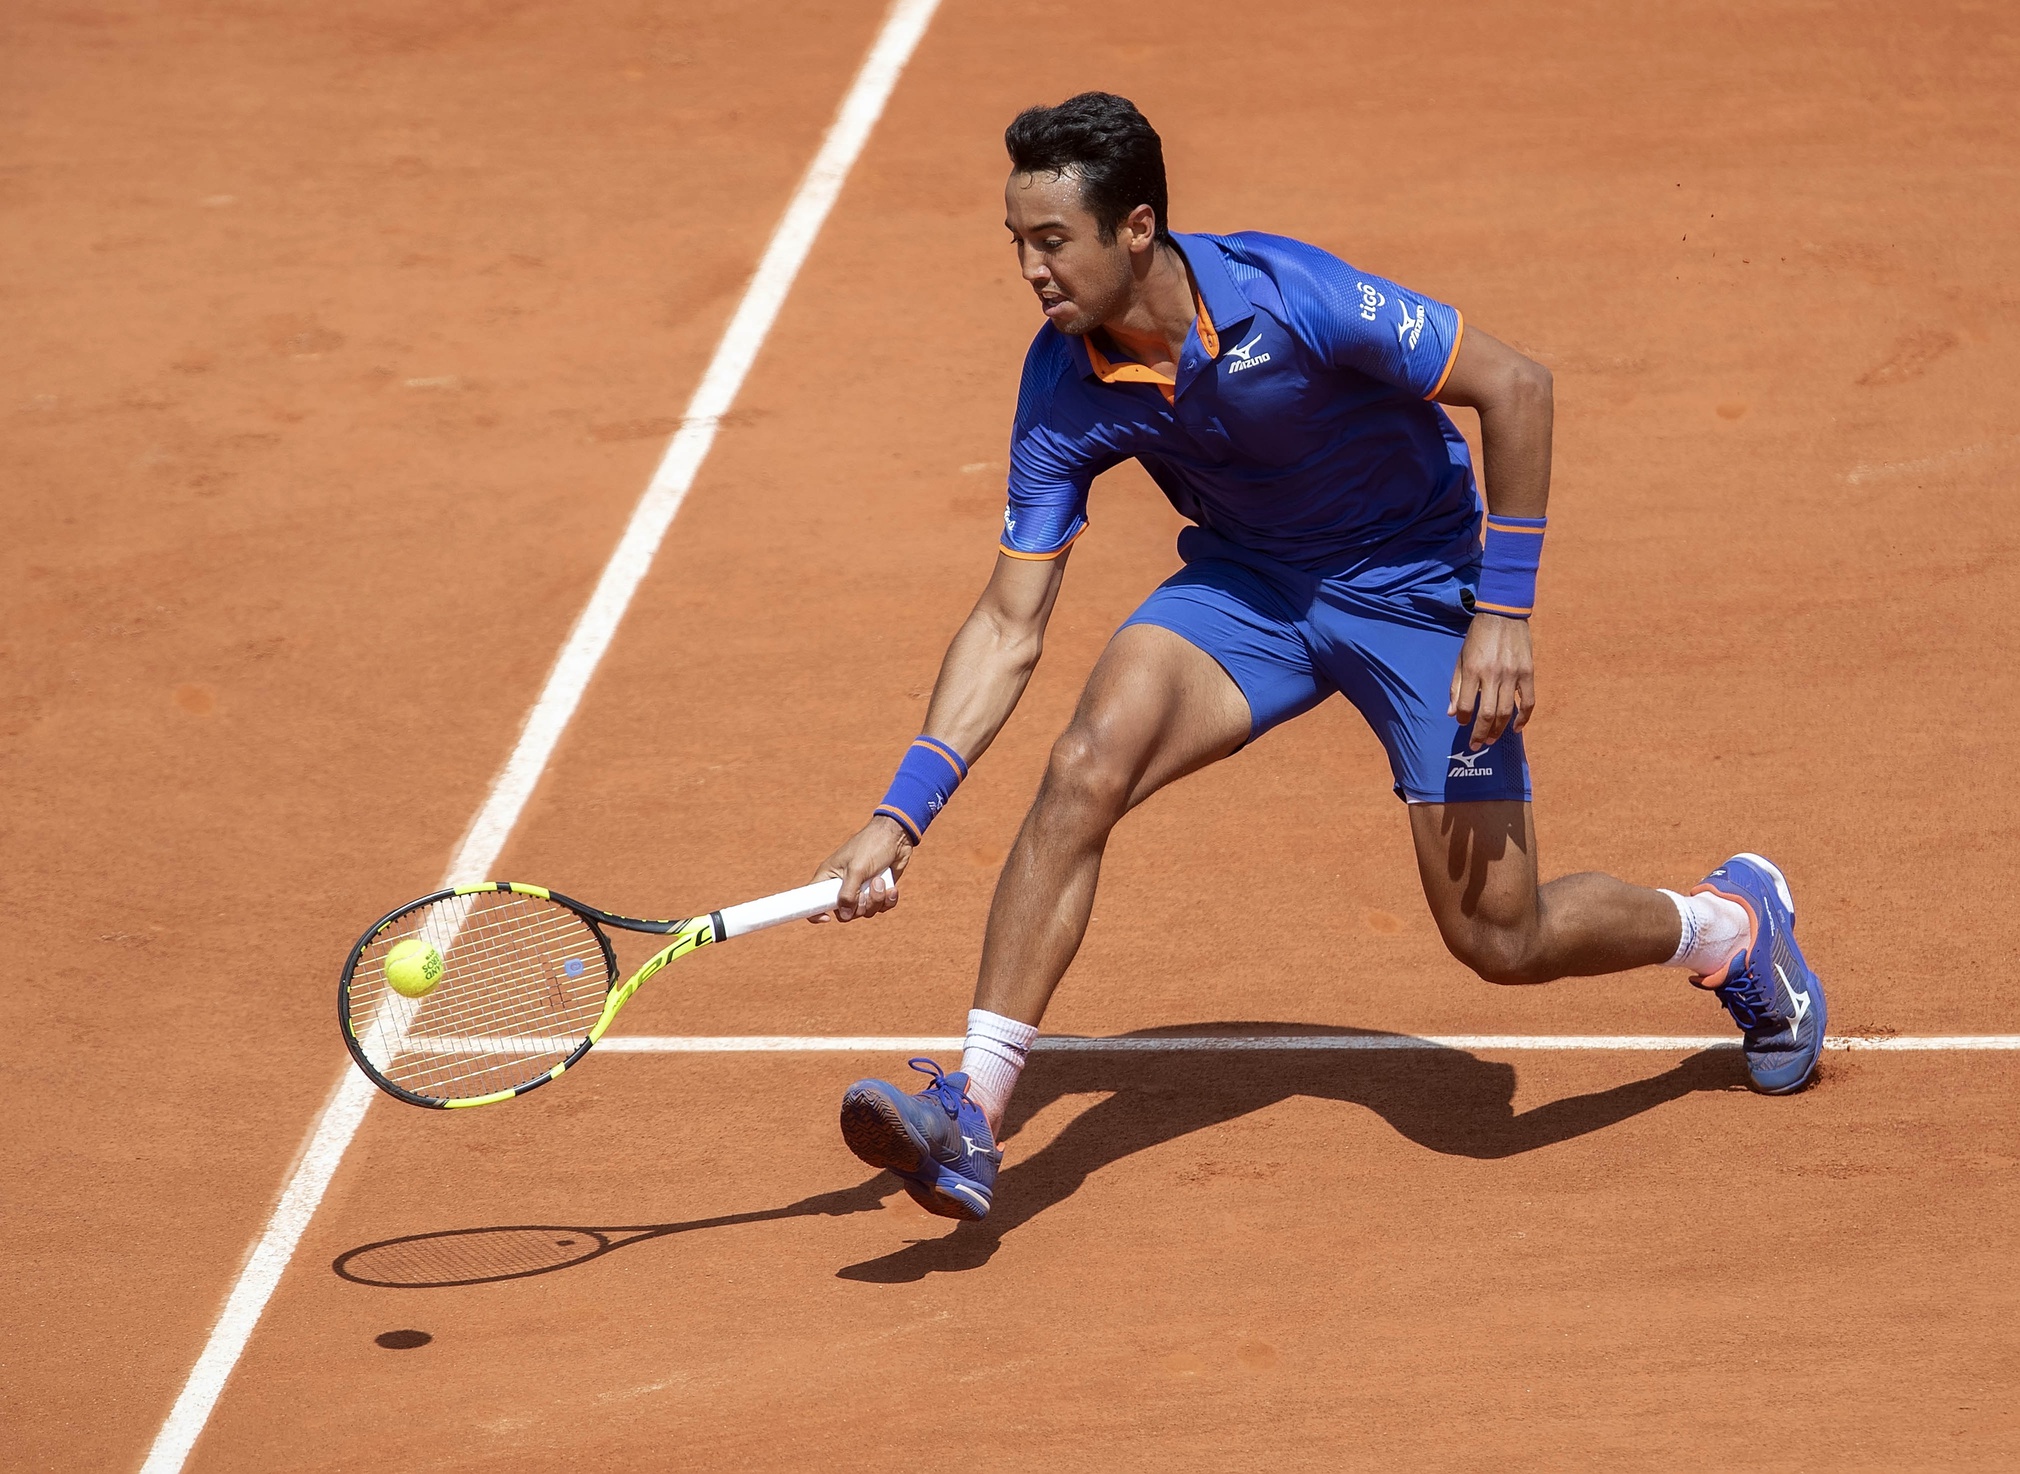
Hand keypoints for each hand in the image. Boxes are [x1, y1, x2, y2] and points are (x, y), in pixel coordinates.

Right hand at [809, 814, 913, 921]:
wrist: (896, 836)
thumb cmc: (871, 845)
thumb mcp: (857, 869)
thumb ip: (848, 894)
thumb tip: (844, 916)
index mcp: (829, 877)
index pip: (812, 900)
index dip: (814, 913)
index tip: (827, 918)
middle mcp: (843, 886)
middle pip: (845, 913)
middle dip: (860, 906)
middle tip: (867, 889)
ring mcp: (861, 890)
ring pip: (865, 912)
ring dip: (876, 900)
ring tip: (881, 881)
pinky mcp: (877, 891)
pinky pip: (881, 907)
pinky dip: (888, 900)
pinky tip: (892, 888)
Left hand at [1448, 613, 1535, 751]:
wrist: (1503, 614)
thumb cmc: (1478, 636)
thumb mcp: (1461, 658)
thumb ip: (1456, 685)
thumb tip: (1452, 712)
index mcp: (1473, 670)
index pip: (1467, 705)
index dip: (1463, 719)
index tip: (1462, 723)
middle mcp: (1493, 675)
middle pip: (1487, 714)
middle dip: (1480, 733)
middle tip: (1476, 745)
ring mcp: (1513, 675)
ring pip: (1506, 711)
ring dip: (1498, 729)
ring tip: (1491, 739)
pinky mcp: (1528, 672)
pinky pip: (1528, 701)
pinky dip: (1524, 718)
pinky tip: (1517, 728)